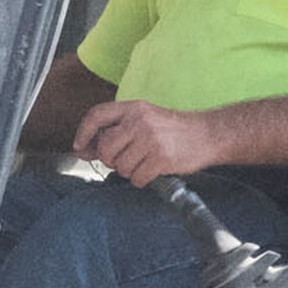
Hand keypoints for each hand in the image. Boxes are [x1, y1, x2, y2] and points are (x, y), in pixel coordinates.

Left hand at [88, 96, 215, 189]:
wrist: (208, 134)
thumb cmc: (174, 129)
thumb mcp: (145, 119)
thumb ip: (117, 131)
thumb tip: (84, 150)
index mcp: (134, 108)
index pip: (97, 115)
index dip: (83, 133)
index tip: (79, 147)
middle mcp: (140, 121)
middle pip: (105, 148)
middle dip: (111, 159)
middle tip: (125, 159)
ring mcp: (151, 140)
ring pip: (120, 166)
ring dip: (129, 171)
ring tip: (144, 163)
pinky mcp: (161, 158)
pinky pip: (136, 178)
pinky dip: (141, 179)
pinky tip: (152, 171)